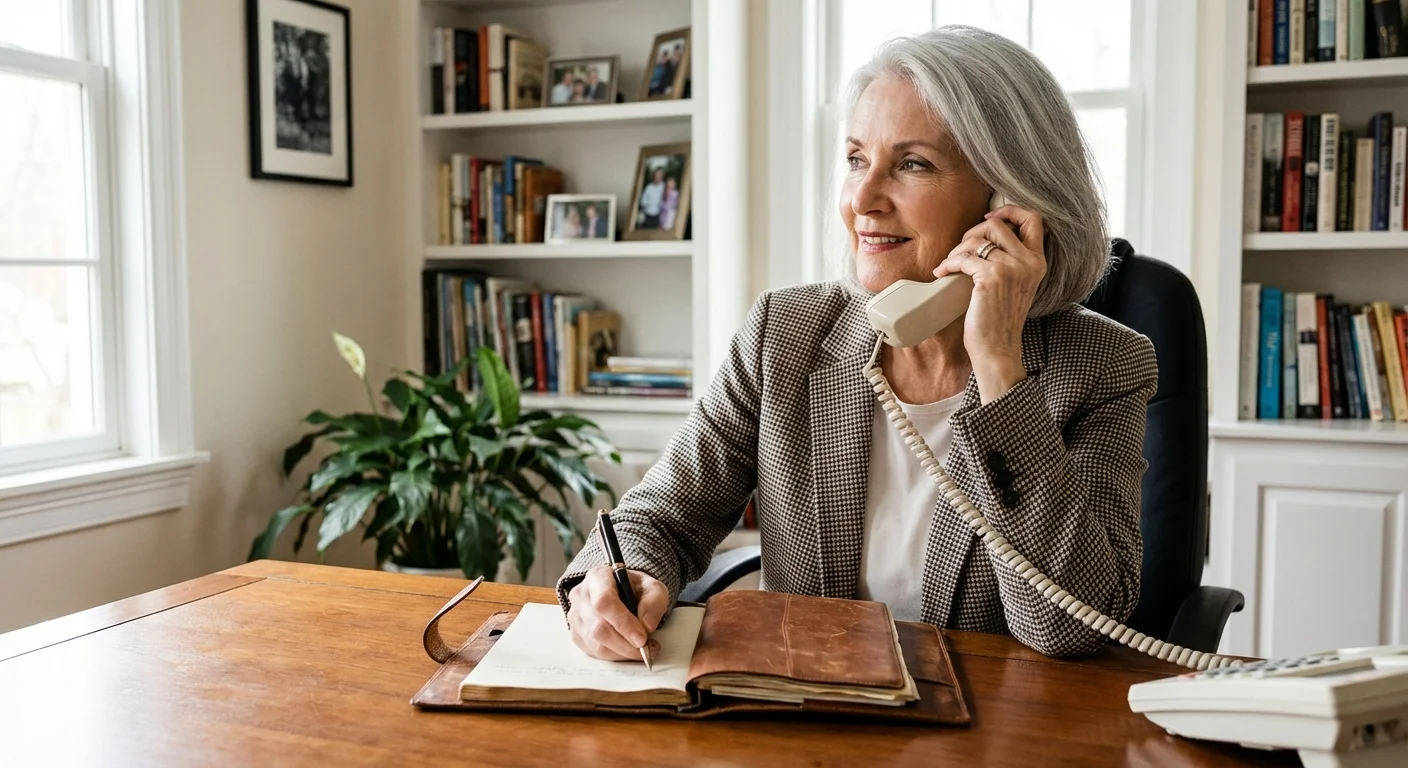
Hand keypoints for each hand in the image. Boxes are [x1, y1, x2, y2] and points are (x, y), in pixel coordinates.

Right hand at [567, 566, 669, 660]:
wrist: (623, 592)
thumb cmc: (635, 588)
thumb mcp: (653, 587)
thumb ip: (654, 602)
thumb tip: (647, 626)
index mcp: (598, 577)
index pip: (604, 602)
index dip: (623, 623)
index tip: (642, 638)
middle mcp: (581, 595)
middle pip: (598, 628)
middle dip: (625, 644)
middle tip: (647, 649)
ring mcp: (576, 616)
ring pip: (596, 644)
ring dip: (622, 652)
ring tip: (642, 650)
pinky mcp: (576, 634)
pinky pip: (594, 652)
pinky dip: (615, 656)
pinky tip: (628, 650)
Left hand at [933, 204, 1047, 403]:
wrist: (998, 349)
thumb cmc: (1000, 320)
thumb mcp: (1015, 285)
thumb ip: (1011, 260)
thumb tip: (984, 235)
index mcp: (1038, 262)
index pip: (1034, 219)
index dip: (1010, 210)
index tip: (989, 218)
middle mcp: (1029, 261)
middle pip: (997, 224)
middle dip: (973, 233)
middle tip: (961, 250)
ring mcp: (1011, 268)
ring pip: (977, 239)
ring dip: (957, 250)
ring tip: (949, 265)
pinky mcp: (991, 277)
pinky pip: (963, 257)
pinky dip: (948, 263)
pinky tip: (942, 273)